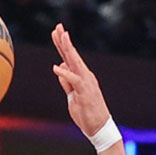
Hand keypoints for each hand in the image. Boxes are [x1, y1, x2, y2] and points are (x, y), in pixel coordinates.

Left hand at [50, 24, 110, 138]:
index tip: (57, 33)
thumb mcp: (72, 96)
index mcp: (81, 76)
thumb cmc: (86, 113)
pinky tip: (56, 67)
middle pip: (72, 56)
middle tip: (58, 26)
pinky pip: (74, 81)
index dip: (63, 45)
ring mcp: (86, 83)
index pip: (70, 58)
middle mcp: (85, 76)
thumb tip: (60, 68)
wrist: (99, 128)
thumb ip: (66, 83)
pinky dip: (65, 74)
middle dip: (64, 41)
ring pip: (75, 63)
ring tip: (61, 36)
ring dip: (67, 49)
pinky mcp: (85, 92)